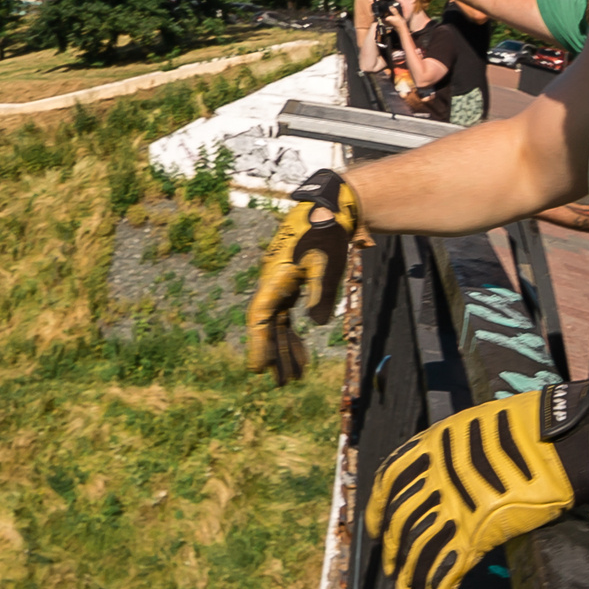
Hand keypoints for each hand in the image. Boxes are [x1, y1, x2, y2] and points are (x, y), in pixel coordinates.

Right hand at [246, 169, 365, 380]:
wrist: (332, 205)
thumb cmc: (328, 231)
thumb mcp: (327, 262)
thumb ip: (321, 293)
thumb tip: (316, 324)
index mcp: (275, 278)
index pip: (260, 317)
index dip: (258, 344)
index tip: (257, 369)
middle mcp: (273, 283)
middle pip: (269, 325)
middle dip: (274, 354)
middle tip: (281, 383)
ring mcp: (282, 282)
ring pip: (280, 322)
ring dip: (285, 348)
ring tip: (294, 375)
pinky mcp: (293, 281)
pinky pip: (289, 313)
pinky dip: (294, 333)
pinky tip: (299, 350)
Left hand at [364, 383, 588, 588]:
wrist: (559, 442)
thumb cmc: (524, 429)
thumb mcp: (472, 429)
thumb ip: (450, 454)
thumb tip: (441, 477)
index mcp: (430, 448)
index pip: (390, 484)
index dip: (377, 511)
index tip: (374, 530)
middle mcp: (436, 478)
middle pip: (402, 521)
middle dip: (394, 551)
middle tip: (393, 572)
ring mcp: (456, 506)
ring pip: (421, 547)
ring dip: (412, 576)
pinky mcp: (480, 532)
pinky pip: (450, 566)